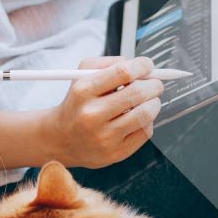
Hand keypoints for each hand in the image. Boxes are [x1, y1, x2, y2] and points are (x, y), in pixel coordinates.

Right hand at [44, 57, 163, 168]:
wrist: (62, 138)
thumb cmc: (78, 102)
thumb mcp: (83, 75)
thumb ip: (110, 64)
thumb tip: (141, 66)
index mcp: (84, 91)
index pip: (123, 72)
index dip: (142, 66)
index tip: (148, 65)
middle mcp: (92, 115)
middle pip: (137, 93)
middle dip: (154, 85)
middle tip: (155, 84)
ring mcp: (104, 136)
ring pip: (145, 114)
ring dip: (154, 103)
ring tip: (150, 100)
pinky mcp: (115, 153)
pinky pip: (145, 132)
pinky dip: (148, 122)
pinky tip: (139, 118)